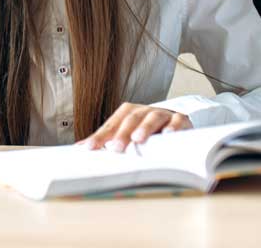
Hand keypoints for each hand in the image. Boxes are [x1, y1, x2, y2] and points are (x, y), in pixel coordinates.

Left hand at [75, 102, 191, 152]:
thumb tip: (79, 147)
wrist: (176, 123)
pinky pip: (178, 121)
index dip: (100, 135)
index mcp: (128, 113)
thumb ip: (106, 139)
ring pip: (152, 117)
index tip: (90, 148)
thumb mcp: (127, 133)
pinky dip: (173, 127)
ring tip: (138, 139)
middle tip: (114, 148)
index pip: (112, 124)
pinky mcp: (181, 120)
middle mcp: (144, 111)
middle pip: (130, 119)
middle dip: (121, 133)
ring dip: (145, 127)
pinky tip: (168, 135)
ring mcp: (162, 114)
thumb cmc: (148, 131)